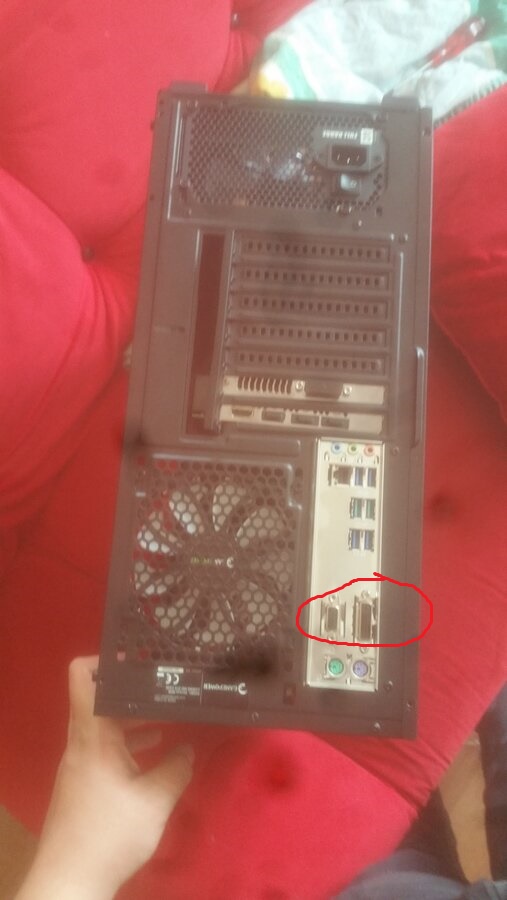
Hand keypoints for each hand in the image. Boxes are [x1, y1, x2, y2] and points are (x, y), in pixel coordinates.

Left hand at [16, 656, 193, 899]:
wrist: (69, 883)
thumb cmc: (110, 833)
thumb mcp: (155, 801)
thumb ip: (176, 768)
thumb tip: (188, 749)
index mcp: (92, 734)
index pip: (82, 676)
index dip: (106, 658)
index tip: (139, 657)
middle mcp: (81, 742)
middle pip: (100, 699)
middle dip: (134, 689)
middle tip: (168, 684)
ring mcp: (80, 763)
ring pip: (106, 725)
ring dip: (135, 719)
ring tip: (170, 716)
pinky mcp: (83, 784)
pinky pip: (106, 748)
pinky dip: (129, 743)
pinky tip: (155, 755)